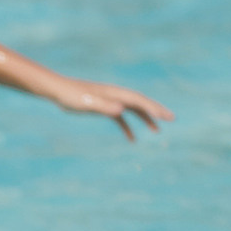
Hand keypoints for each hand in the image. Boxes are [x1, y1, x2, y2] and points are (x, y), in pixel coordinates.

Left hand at [57, 80, 172, 141]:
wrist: (58, 90)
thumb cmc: (71, 95)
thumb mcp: (87, 102)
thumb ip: (104, 106)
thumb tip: (122, 110)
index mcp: (114, 93)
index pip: (138, 100)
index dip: (153, 108)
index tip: (166, 116)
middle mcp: (116, 95)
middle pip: (140, 103)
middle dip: (156, 110)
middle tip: (172, 118)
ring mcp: (111, 101)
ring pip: (133, 110)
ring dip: (146, 119)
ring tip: (157, 131)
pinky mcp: (104, 107)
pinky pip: (121, 118)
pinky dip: (128, 127)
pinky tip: (132, 140)